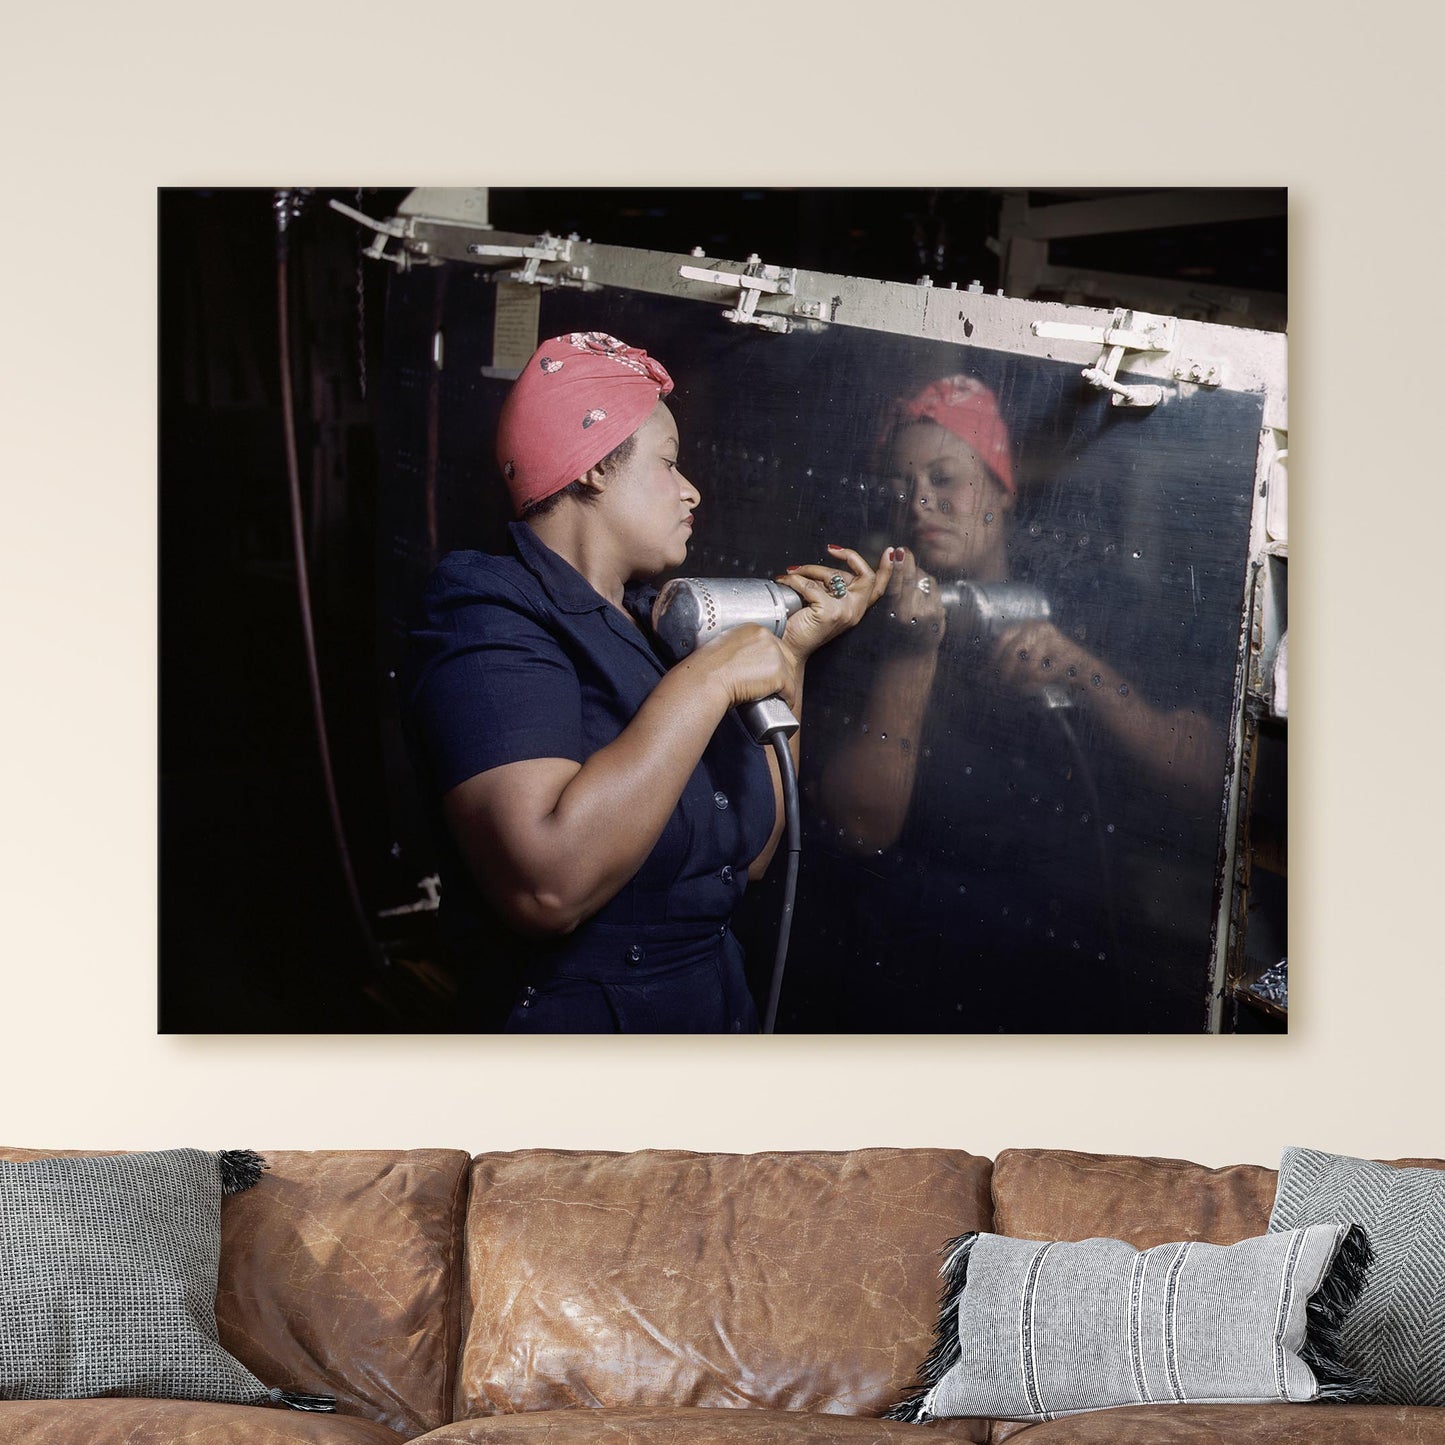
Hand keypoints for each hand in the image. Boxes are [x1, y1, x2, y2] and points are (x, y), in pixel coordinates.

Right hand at [691, 621, 796, 708]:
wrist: (707, 680)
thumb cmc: (708, 668)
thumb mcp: (723, 646)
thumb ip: (739, 647)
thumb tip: (744, 659)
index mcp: (753, 629)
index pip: (775, 644)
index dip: (773, 661)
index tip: (768, 671)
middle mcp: (767, 638)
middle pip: (787, 657)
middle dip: (782, 673)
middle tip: (772, 686)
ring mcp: (775, 655)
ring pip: (790, 673)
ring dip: (785, 686)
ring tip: (774, 696)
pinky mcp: (778, 673)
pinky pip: (790, 689)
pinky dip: (787, 699)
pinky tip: (781, 703)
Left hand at [775, 544, 894, 661]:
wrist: (788, 648)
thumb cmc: (802, 626)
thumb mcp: (824, 602)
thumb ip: (832, 587)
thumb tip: (828, 566)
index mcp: (856, 608)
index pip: (878, 587)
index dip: (887, 569)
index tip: (889, 551)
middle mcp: (854, 611)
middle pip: (865, 575)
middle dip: (848, 557)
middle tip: (831, 550)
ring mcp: (843, 612)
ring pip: (833, 575)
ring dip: (810, 568)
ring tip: (794, 572)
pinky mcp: (828, 612)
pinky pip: (810, 585)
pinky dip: (794, 579)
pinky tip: (786, 580)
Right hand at [879, 546, 946, 651]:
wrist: (911, 656)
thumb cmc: (891, 633)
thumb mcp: (882, 615)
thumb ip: (887, 591)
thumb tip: (893, 559)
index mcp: (894, 613)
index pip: (896, 584)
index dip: (896, 566)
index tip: (895, 551)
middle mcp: (912, 613)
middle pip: (911, 578)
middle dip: (907, 561)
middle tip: (902, 550)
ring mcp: (929, 613)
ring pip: (923, 580)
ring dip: (916, 574)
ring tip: (907, 582)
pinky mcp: (940, 613)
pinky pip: (933, 588)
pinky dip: (926, 585)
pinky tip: (919, 591)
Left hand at [990, 619, 1092, 700]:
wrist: (1085, 673)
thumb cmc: (1050, 668)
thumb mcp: (1025, 663)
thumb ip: (1004, 666)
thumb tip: (980, 676)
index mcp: (1027, 626)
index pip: (1002, 639)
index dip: (993, 658)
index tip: (988, 675)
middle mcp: (1038, 627)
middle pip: (1012, 651)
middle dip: (1005, 672)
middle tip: (1003, 687)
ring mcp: (1052, 637)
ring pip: (1025, 665)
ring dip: (1021, 681)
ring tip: (1024, 689)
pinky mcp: (1063, 651)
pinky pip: (1041, 672)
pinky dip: (1036, 683)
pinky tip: (1040, 685)